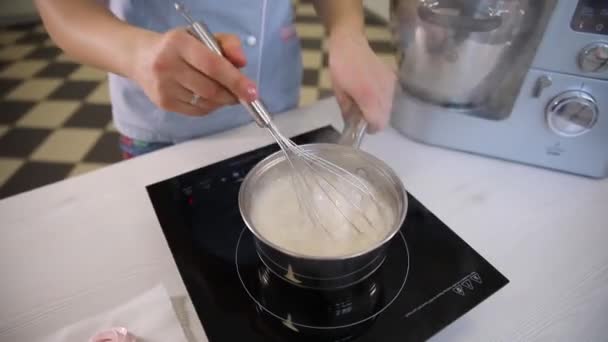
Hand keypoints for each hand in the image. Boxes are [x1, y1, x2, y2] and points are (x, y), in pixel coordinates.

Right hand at [131, 28, 256, 115]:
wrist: (139, 57)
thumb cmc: (177, 46)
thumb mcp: (202, 36)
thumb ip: (228, 44)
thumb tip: (242, 63)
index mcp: (179, 43)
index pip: (213, 65)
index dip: (235, 80)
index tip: (252, 91)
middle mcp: (167, 65)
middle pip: (210, 89)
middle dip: (232, 94)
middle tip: (244, 94)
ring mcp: (163, 87)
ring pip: (205, 103)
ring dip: (222, 101)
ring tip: (225, 92)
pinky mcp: (163, 103)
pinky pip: (197, 111)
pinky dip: (210, 106)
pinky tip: (209, 97)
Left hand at [327, 30, 395, 132]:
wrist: (350, 43)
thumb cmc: (340, 67)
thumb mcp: (339, 92)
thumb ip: (347, 111)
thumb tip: (351, 124)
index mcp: (368, 97)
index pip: (378, 123)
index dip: (370, 128)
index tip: (362, 126)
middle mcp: (383, 92)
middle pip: (386, 117)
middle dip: (375, 120)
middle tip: (362, 114)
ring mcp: (390, 84)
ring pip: (389, 107)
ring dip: (379, 110)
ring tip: (366, 101)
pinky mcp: (392, 77)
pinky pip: (390, 96)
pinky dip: (383, 99)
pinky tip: (372, 91)